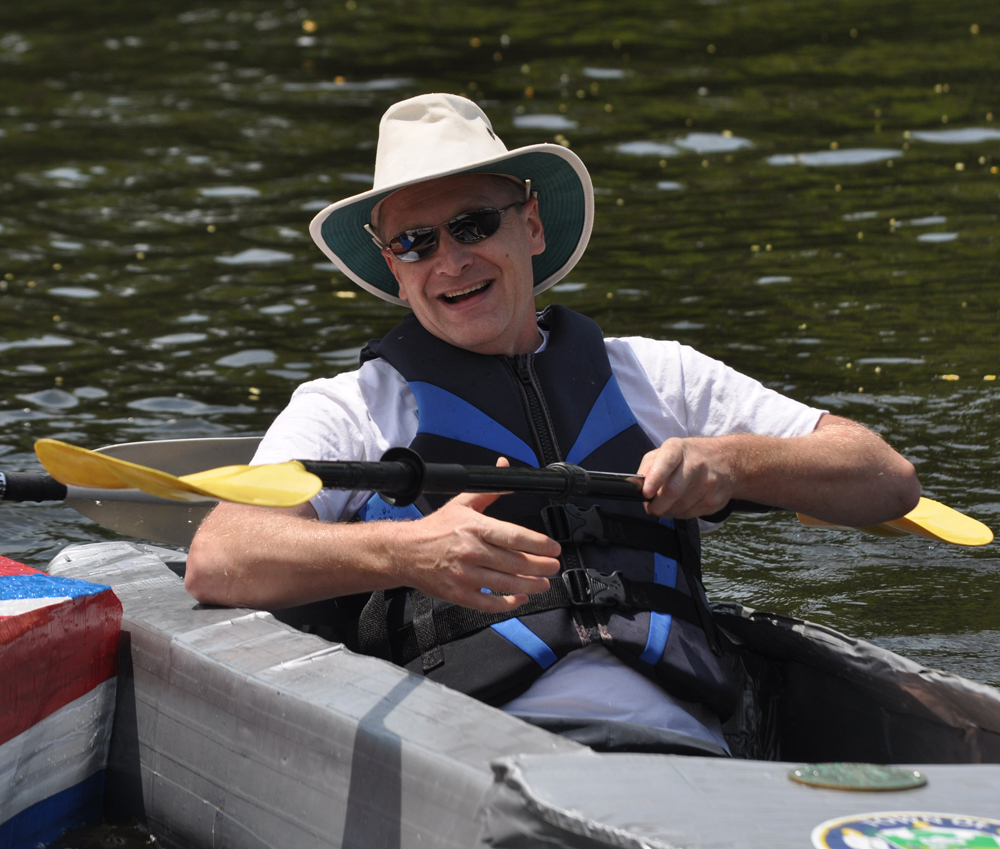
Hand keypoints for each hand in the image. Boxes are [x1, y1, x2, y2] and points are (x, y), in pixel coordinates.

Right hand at [394, 458, 561, 612]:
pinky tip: (519, 597)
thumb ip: (490, 490)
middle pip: (515, 562)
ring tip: (543, 583)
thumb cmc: (435, 528)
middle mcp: (471, 551)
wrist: (405, 552)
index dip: (539, 544)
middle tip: (553, 566)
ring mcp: (464, 575)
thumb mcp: (462, 503)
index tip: (553, 548)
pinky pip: (489, 603)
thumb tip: (505, 467)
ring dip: (530, 585)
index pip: (514, 537)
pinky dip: (507, 603)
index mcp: (475, 527)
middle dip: (541, 566)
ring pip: (506, 584)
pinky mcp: (458, 594)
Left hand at [638, 437, 735, 518]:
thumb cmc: (690, 456)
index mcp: (678, 448)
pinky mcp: (716, 499)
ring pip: (681, 507)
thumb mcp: (667, 451)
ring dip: (668, 511)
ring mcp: (709, 482)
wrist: (727, 459)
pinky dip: (681, 513)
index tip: (646, 493)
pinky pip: (691, 514)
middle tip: (651, 508)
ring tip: (667, 505)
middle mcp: (696, 463)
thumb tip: (636, 486)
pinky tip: (683, 504)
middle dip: (657, 505)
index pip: (666, 463)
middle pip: (673, 491)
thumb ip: (648, 466)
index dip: (655, 479)